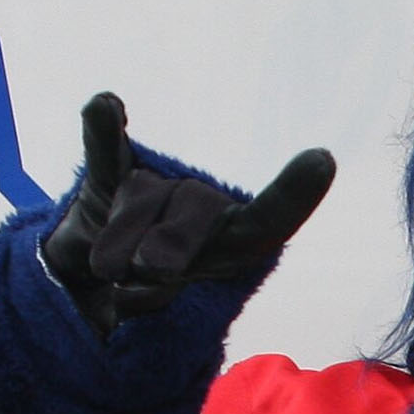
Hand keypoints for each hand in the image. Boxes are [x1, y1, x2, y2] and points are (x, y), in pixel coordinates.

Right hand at [41, 92, 334, 335]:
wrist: (92, 278)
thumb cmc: (146, 296)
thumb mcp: (158, 309)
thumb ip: (156, 297)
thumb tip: (145, 270)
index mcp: (230, 244)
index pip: (267, 222)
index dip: (292, 195)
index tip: (322, 160)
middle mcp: (201, 207)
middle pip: (195, 213)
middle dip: (170, 243)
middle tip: (152, 270)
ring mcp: (155, 187)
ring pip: (143, 199)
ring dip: (120, 240)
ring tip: (109, 269)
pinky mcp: (109, 176)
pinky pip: (107, 151)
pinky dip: (103, 129)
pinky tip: (106, 104)